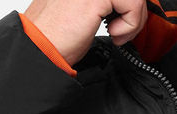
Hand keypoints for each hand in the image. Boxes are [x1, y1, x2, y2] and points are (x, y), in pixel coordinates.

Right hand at [22, 0, 147, 64]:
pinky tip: (113, 34)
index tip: (120, 23)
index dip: (128, 6)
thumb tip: (128, 5)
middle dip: (135, 12)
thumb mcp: (86, 10)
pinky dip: (129, 25)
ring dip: (133, 20)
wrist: (42, 47)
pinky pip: (132, 5)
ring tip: (117, 34)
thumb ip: (104, 3)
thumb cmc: (58, 34)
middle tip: (121, 31)